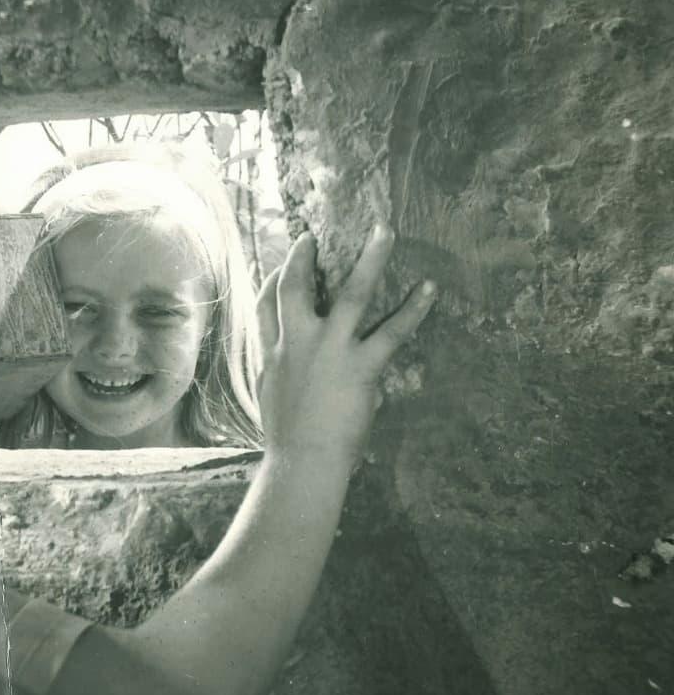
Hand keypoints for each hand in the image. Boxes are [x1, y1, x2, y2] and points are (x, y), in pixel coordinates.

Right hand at [255, 224, 434, 465]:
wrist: (302, 464)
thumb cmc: (289, 441)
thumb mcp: (276, 400)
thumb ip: (288, 376)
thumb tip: (313, 370)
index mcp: (274, 354)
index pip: (264, 307)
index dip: (269, 281)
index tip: (279, 265)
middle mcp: (298, 344)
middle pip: (294, 287)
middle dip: (301, 257)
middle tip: (312, 236)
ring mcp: (330, 351)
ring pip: (352, 294)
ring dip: (371, 259)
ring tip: (386, 230)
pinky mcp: (361, 367)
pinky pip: (392, 332)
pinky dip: (413, 308)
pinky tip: (430, 288)